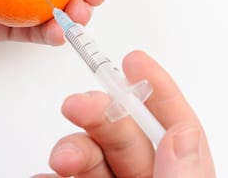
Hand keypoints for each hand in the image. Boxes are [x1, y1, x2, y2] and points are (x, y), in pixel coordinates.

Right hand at [33, 51, 215, 177]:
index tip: (135, 60)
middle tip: (78, 103)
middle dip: (101, 113)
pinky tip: (45, 175)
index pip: (176, 129)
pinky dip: (53, 176)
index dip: (158, 91)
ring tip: (60, 157)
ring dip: (73, 146)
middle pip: (126, 138)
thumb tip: (182, 136)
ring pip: (95, 159)